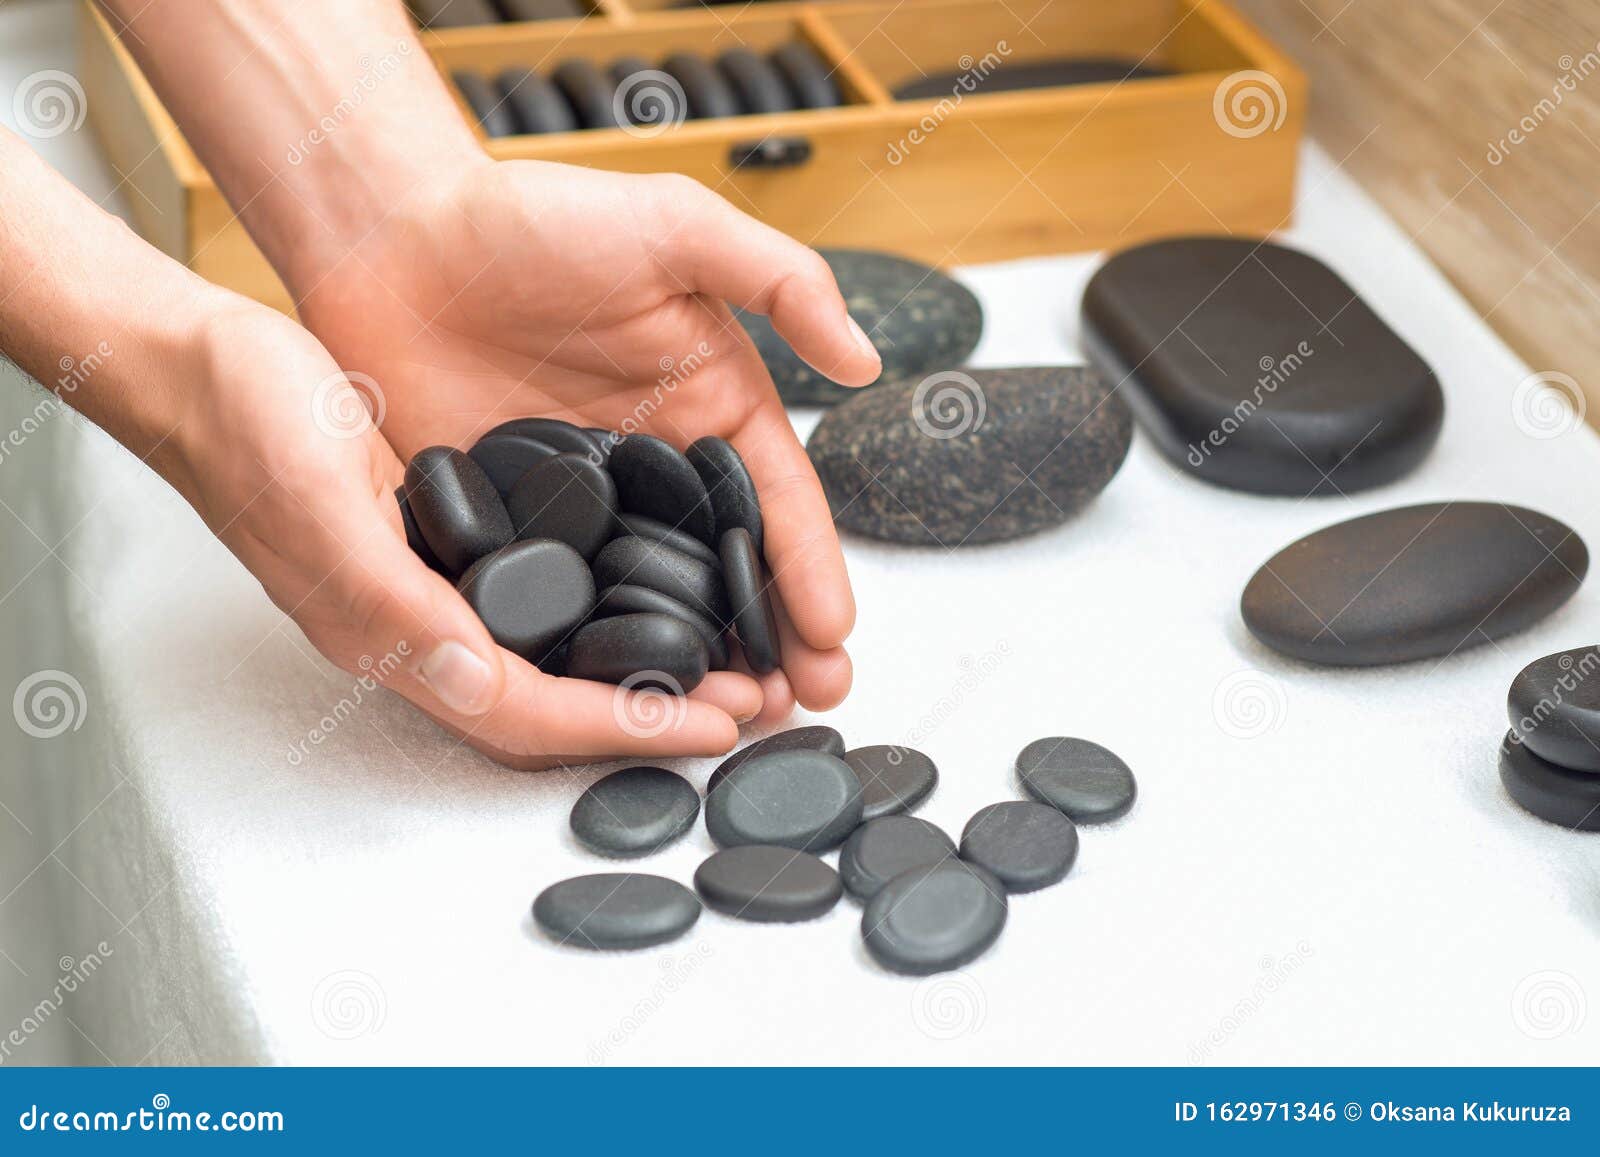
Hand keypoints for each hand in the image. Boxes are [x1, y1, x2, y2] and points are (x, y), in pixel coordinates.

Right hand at [163, 293, 768, 768]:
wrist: (199, 365)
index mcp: (388, 630)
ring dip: (635, 673)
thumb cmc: (242, 422)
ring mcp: (426, 593)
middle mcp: (416, 627)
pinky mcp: (437, 551)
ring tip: (723, 662)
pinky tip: (646, 597)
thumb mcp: (320, 500)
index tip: (712, 721)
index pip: (526, 712)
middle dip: (649, 714)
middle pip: (550, 706)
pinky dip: (599, 617)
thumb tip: (470, 678)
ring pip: (547, 663)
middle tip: (747, 702)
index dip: (622, 725)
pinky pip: (532, 607)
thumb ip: (389, 597)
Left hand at [291, 158, 881, 727]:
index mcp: (711, 406)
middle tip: (802, 704)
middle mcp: (657, 468)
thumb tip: (867, 360)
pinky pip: (563, 602)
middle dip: (776, 641)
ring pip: (655, 603)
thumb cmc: (531, 217)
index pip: (779, 503)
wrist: (392, 235)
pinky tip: (619, 696)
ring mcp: (586, 508)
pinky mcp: (514, 529)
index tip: (833, 634)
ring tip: (730, 719)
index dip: (811, 570)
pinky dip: (596, 652)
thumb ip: (780, 279)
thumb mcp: (675, 224)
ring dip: (698, 662)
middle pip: (733, 572)